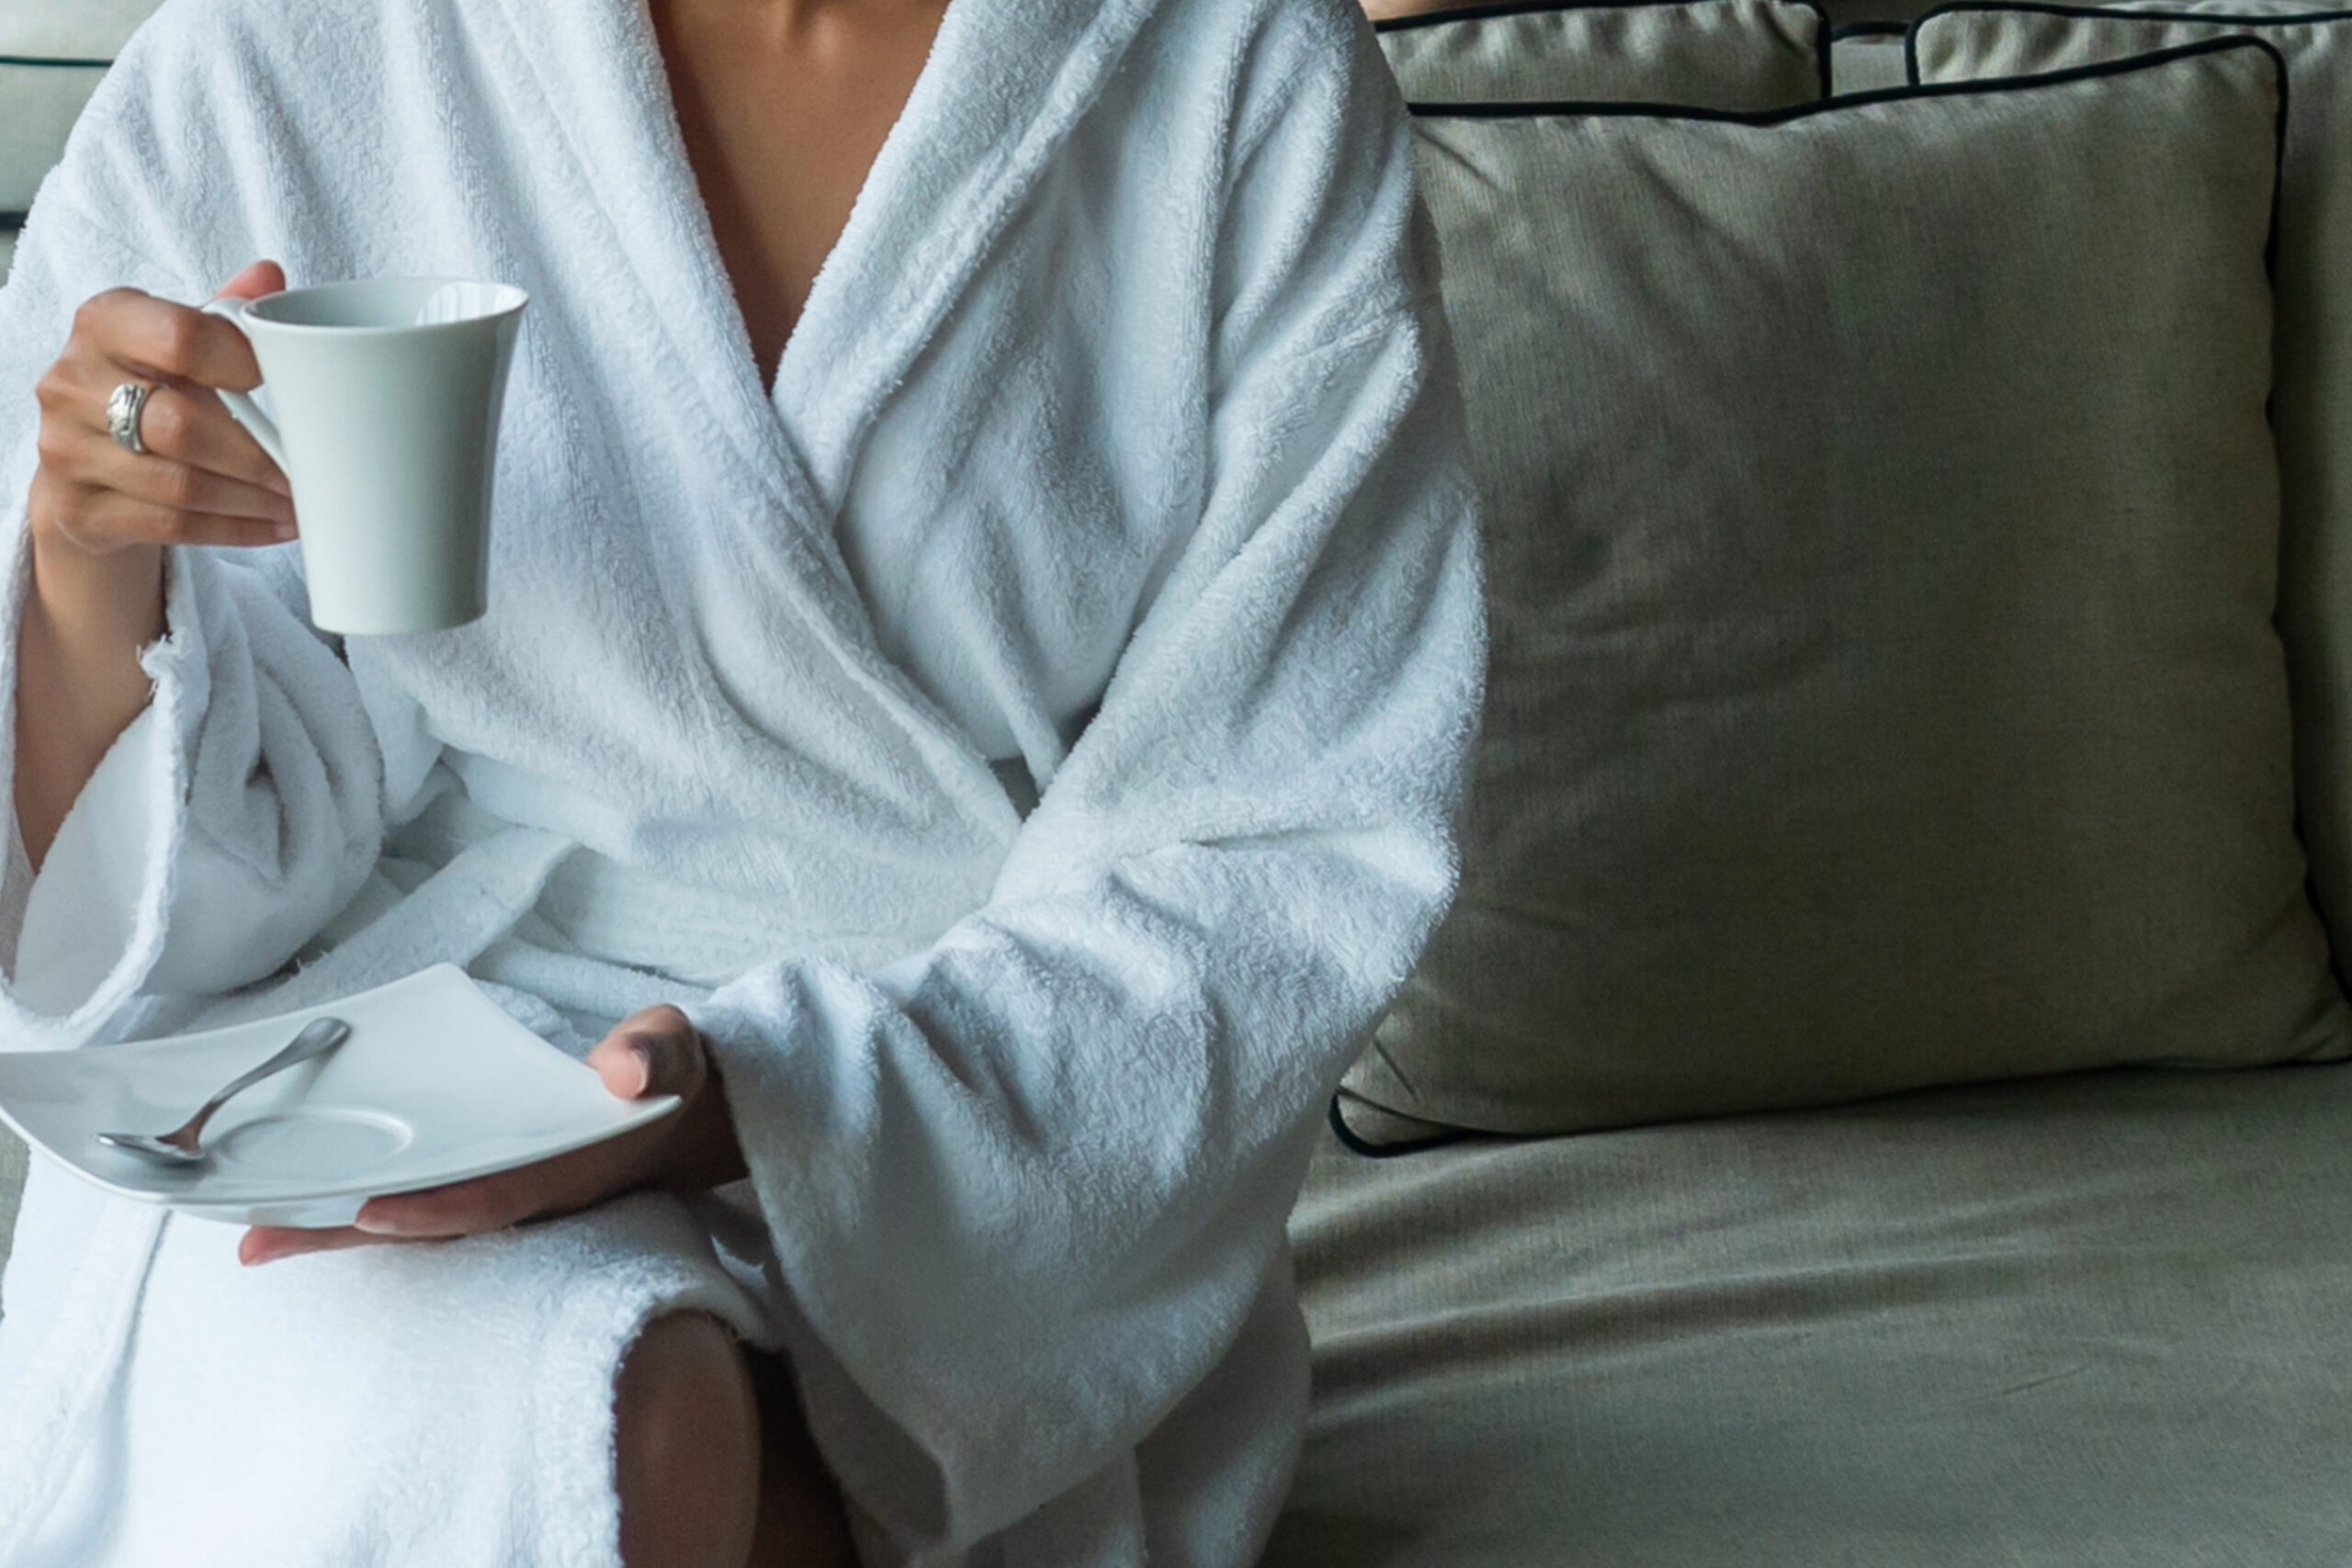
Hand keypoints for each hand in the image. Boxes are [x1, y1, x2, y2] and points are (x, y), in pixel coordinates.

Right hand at [29, 261, 295, 575]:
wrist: (85, 455)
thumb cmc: (150, 384)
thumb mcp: (179, 340)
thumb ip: (224, 312)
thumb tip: (271, 276)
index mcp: (105, 322)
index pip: (181, 338)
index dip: (243, 364)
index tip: (290, 388)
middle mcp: (73, 380)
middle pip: (180, 425)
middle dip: (256, 456)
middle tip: (307, 471)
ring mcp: (67, 448)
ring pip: (179, 486)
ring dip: (253, 500)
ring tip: (301, 503)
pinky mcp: (79, 507)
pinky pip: (170, 526)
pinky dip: (234, 529)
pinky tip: (274, 526)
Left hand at [239, 1005, 747, 1266]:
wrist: (688, 1112)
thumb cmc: (669, 1072)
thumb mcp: (670, 1051)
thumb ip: (653, 1055)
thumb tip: (627, 1074)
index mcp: (569, 1167)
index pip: (495, 1194)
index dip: (434, 1208)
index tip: (370, 1212)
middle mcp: (528, 1194)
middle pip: (428, 1225)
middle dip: (345, 1237)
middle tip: (255, 1245)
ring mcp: (505, 1195)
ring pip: (412, 1223)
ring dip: (335, 1233)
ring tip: (251, 1239)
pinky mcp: (487, 1184)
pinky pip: (414, 1204)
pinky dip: (357, 1211)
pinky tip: (305, 1208)